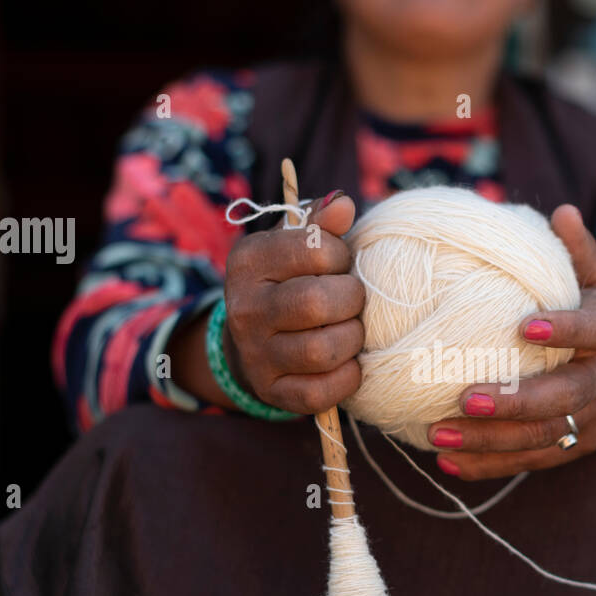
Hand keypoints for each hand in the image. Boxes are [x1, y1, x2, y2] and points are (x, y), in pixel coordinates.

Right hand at [220, 191, 364, 412]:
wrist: (253, 342)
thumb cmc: (288, 282)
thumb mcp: (295, 245)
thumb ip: (321, 222)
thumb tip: (342, 204)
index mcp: (248, 261)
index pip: (314, 248)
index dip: (341, 256)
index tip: (339, 264)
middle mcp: (244, 308)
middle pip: (318, 302)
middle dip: (352, 299)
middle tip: (352, 299)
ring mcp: (255, 354)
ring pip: (322, 350)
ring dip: (352, 339)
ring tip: (349, 329)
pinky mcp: (271, 391)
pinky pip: (320, 392)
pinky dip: (347, 378)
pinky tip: (347, 363)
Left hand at [427, 204, 595, 480]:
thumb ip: (579, 253)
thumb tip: (561, 211)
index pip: (593, 333)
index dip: (564, 329)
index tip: (524, 325)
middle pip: (565, 398)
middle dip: (515, 401)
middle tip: (465, 396)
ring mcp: (590, 420)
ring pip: (543, 437)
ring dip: (491, 441)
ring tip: (440, 434)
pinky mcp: (575, 449)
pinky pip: (532, 462)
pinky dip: (491, 466)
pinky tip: (450, 462)